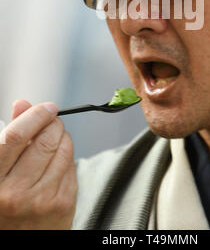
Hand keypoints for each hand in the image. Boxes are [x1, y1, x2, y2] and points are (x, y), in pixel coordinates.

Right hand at [0, 99, 77, 228]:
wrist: (19, 240)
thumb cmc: (5, 200)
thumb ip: (10, 135)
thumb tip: (23, 104)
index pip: (16, 136)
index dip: (35, 115)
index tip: (46, 107)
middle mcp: (16, 192)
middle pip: (46, 140)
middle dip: (54, 123)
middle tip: (52, 120)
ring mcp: (42, 200)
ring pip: (64, 149)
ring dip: (62, 136)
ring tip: (53, 139)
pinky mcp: (64, 204)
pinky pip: (72, 165)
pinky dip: (67, 155)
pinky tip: (56, 161)